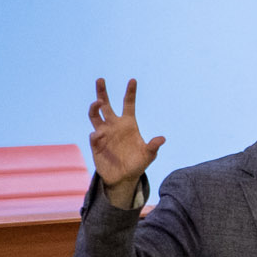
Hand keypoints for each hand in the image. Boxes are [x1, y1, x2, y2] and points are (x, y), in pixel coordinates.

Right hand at [88, 79, 164, 209]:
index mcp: (129, 124)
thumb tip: (162, 139)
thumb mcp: (149, 155)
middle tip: (101, 79)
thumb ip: (153, 146)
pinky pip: (94, 135)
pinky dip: (96, 134)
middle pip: (106, 105)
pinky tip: (100, 135)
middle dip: (102, 92)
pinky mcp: (96, 144)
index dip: (130, 92)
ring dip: (94, 108)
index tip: (133, 80)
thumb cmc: (138, 163)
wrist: (124, 177)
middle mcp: (114, 125)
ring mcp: (104, 133)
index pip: (128, 104)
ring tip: (97, 103)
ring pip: (95, 115)